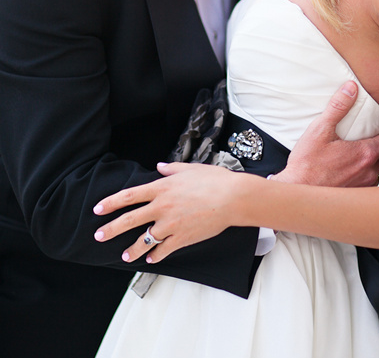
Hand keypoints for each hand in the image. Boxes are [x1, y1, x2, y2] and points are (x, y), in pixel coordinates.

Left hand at [93, 162, 239, 263]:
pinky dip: (156, 255)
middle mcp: (162, 207)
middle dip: (111, 228)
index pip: (129, 195)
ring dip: (132, 249)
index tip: (98, 209)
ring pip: (145, 240)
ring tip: (124, 256)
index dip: (111, 202)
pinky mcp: (182, 237)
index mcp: (162, 188)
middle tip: (98, 235)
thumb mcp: (190, 168)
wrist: (232, 198)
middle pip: (130, 219)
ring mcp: (171, 224)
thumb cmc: (214, 180)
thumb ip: (172, 169)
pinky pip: (164, 250)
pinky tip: (151, 259)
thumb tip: (160, 167)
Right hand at [272, 81, 378, 186]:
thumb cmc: (307, 164)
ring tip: (363, 151)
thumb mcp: (320, 130)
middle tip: (378, 134)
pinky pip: (369, 183)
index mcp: (366, 153)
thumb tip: (351, 88)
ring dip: (375, 160)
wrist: (298, 192)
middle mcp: (370, 171)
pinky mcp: (356, 196)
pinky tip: (352, 169)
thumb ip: (338, 107)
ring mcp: (364, 186)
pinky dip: (365, 174)